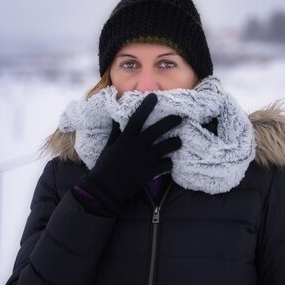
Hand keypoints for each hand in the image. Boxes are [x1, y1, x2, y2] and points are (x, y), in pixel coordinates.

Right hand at [77, 93, 181, 213]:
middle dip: (172, 121)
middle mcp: (139, 144)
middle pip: (160, 128)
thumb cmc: (105, 166)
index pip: (138, 116)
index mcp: (127, 136)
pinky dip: (169, 162)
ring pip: (169, 145)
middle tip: (180, 118)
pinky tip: (169, 162)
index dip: (147, 105)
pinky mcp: (152, 170)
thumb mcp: (109, 145)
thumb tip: (117, 117)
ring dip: (176, 142)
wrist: (106, 188)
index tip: (154, 97)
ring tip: (178, 141)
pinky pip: (167, 163)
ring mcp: (147, 157)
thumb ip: (116, 131)